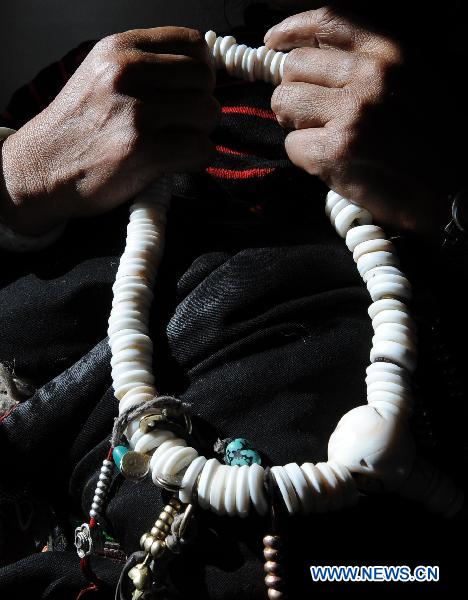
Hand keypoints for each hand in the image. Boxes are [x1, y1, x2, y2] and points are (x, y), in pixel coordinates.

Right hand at [0, 27, 219, 234]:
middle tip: (181, 124)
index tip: (191, 91)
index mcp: (119, 49)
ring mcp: (135, 112)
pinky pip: (201, 149)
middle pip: (204, 79)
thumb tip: (204, 71)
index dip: (201, 70)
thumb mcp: (103, 76)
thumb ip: (147, 68)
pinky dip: (196, 159)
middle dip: (201, 104)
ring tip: (174, 143)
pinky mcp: (143, 150)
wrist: (43, 169)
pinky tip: (174, 162)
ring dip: (199, 133)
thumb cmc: (79, 128)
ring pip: (209, 113)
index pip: (192, 44)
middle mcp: (126, 73)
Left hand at [266, 6, 453, 238]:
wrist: (454, 190)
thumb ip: (371, 64)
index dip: (292, 30)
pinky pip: (292, 146)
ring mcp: (351, 113)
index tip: (274, 41)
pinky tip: (328, 164)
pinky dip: (303, 158)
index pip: (327, 22)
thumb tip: (318, 56)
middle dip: (293, 92)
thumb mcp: (416, 79)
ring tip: (318, 137)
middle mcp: (369, 76)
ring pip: (284, 104)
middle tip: (307, 114)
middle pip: (294, 68)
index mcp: (391, 52)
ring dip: (294, 123)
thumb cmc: (437, 140)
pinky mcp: (337, 151)